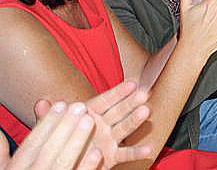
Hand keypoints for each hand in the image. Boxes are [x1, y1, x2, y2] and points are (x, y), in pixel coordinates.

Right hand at [0, 101, 99, 169]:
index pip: (30, 145)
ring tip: (89, 121)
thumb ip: (2, 154)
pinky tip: (98, 153)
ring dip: (76, 142)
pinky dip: (86, 168)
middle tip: (80, 106)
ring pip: (62, 164)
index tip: (61, 104)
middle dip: (64, 127)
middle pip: (47, 151)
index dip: (47, 124)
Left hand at [6, 81, 152, 169]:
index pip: (105, 100)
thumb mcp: (52, 129)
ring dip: (136, 120)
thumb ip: (48, 119)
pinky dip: (137, 153)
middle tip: (144, 93)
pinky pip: (126, 154)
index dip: (118, 92)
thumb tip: (40, 103)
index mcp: (89, 113)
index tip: (132, 83)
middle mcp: (102, 124)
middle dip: (132, 102)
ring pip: (125, 129)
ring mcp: (109, 140)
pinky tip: (148, 149)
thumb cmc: (58, 141)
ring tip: (147, 111)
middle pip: (119, 111)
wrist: (64, 161)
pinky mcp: (112, 156)